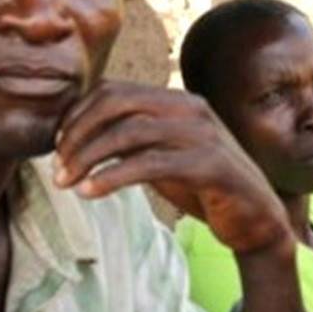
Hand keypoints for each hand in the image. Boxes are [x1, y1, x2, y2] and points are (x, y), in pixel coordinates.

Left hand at [53, 82, 291, 253]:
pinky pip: (150, 163)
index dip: (78, 114)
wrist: (256, 220)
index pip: (115, 91)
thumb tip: (76, 140)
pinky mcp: (210, 164)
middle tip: (56, 166)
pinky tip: (91, 192)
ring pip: (130, 132)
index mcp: (177, 101)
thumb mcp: (164, 158)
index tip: (56, 146)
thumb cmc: (204, 189)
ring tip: (67, 182)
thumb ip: (133, 143)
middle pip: (117, 104)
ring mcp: (203, 134)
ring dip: (89, 156)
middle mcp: (190, 109)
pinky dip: (113, 177)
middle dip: (78, 133)